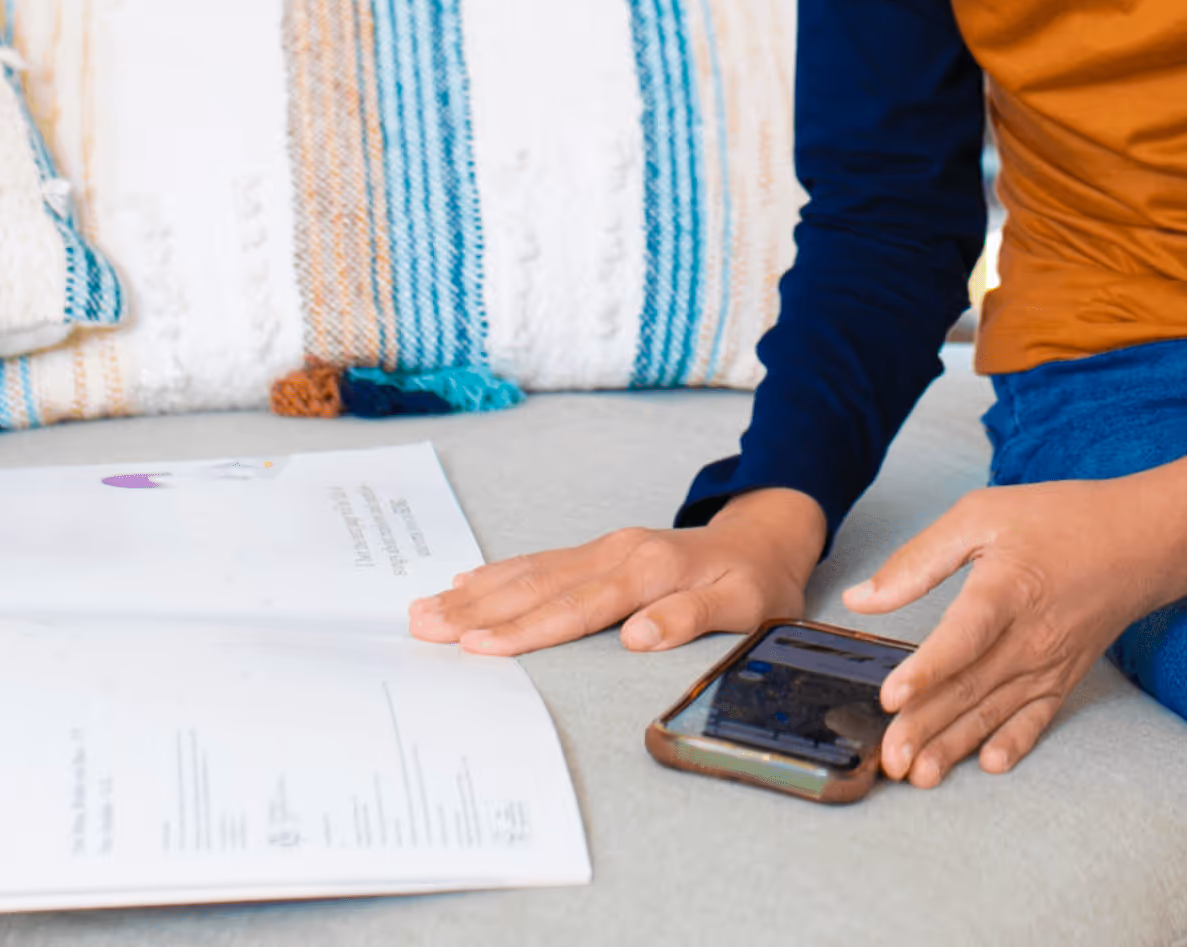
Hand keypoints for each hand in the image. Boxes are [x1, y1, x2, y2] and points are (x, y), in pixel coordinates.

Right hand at [408, 487, 826, 655]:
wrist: (764, 539)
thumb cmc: (755, 581)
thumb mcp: (744, 606)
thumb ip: (691, 617)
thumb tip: (639, 635)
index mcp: (648, 570)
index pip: (576, 608)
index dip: (525, 628)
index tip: (479, 646)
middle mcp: (617, 554)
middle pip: (536, 586)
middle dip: (476, 610)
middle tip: (422, 628)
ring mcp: (604, 549)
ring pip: (530, 571)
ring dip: (476, 592)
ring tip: (425, 609)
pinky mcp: (600, 552)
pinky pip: (541, 562)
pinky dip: (500, 573)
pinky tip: (467, 583)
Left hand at [841, 436, 1186, 787]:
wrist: (1139, 541)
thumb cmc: (1056, 520)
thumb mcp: (981, 515)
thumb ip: (919, 560)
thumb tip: (860, 598)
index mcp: (1006, 589)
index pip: (963, 636)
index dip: (926, 668)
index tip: (890, 696)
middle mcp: (1030, 635)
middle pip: (970, 687)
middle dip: (926, 727)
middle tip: (888, 760)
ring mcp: (1050, 662)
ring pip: (994, 711)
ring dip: (956, 746)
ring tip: (920, 776)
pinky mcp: (1064, 676)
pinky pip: (1036, 717)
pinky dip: (1015, 743)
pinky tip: (990, 765)